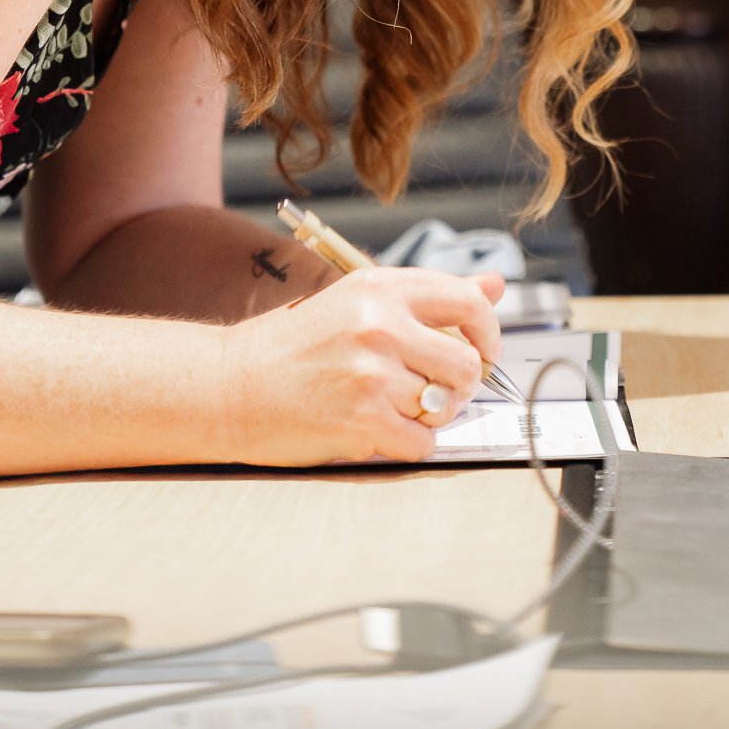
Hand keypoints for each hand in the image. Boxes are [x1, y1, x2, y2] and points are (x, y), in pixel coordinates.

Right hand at [214, 266, 504, 465]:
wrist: (232, 386)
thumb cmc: (295, 345)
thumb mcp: (359, 302)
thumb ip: (430, 298)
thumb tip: (496, 284)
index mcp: (380, 287)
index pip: (468, 301)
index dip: (488, 332)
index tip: (482, 350)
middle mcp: (380, 324)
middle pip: (467, 363)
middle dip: (460, 385)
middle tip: (434, 390)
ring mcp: (372, 374)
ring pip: (446, 406)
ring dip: (429, 415)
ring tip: (393, 406)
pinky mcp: (363, 421)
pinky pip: (422, 443)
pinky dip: (408, 444)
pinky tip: (379, 430)